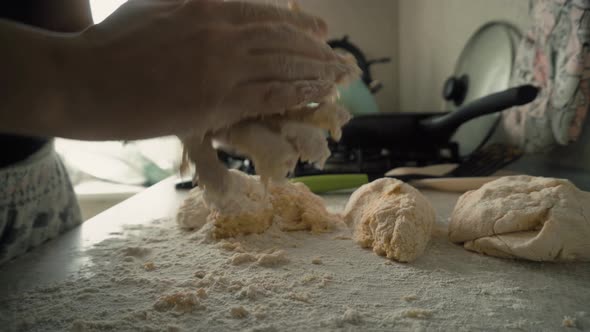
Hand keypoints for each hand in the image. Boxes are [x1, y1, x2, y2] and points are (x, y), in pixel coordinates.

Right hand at [59, 0, 355, 139]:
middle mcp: (222, 30)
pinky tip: (318, 95)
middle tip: (339, 60)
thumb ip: (193, 5)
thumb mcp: (156, 6)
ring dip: (316, 72)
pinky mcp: (217, 100)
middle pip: (283, 39)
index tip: (320, 31)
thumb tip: (217, 8)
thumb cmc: (110, 45)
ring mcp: (222, 66)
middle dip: (317, 50)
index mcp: (207, 5)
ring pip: (284, 66)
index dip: (299, 23)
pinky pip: (271, 94)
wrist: (83, 79)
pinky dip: (299, 93)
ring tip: (339, 77)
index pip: (267, 13)